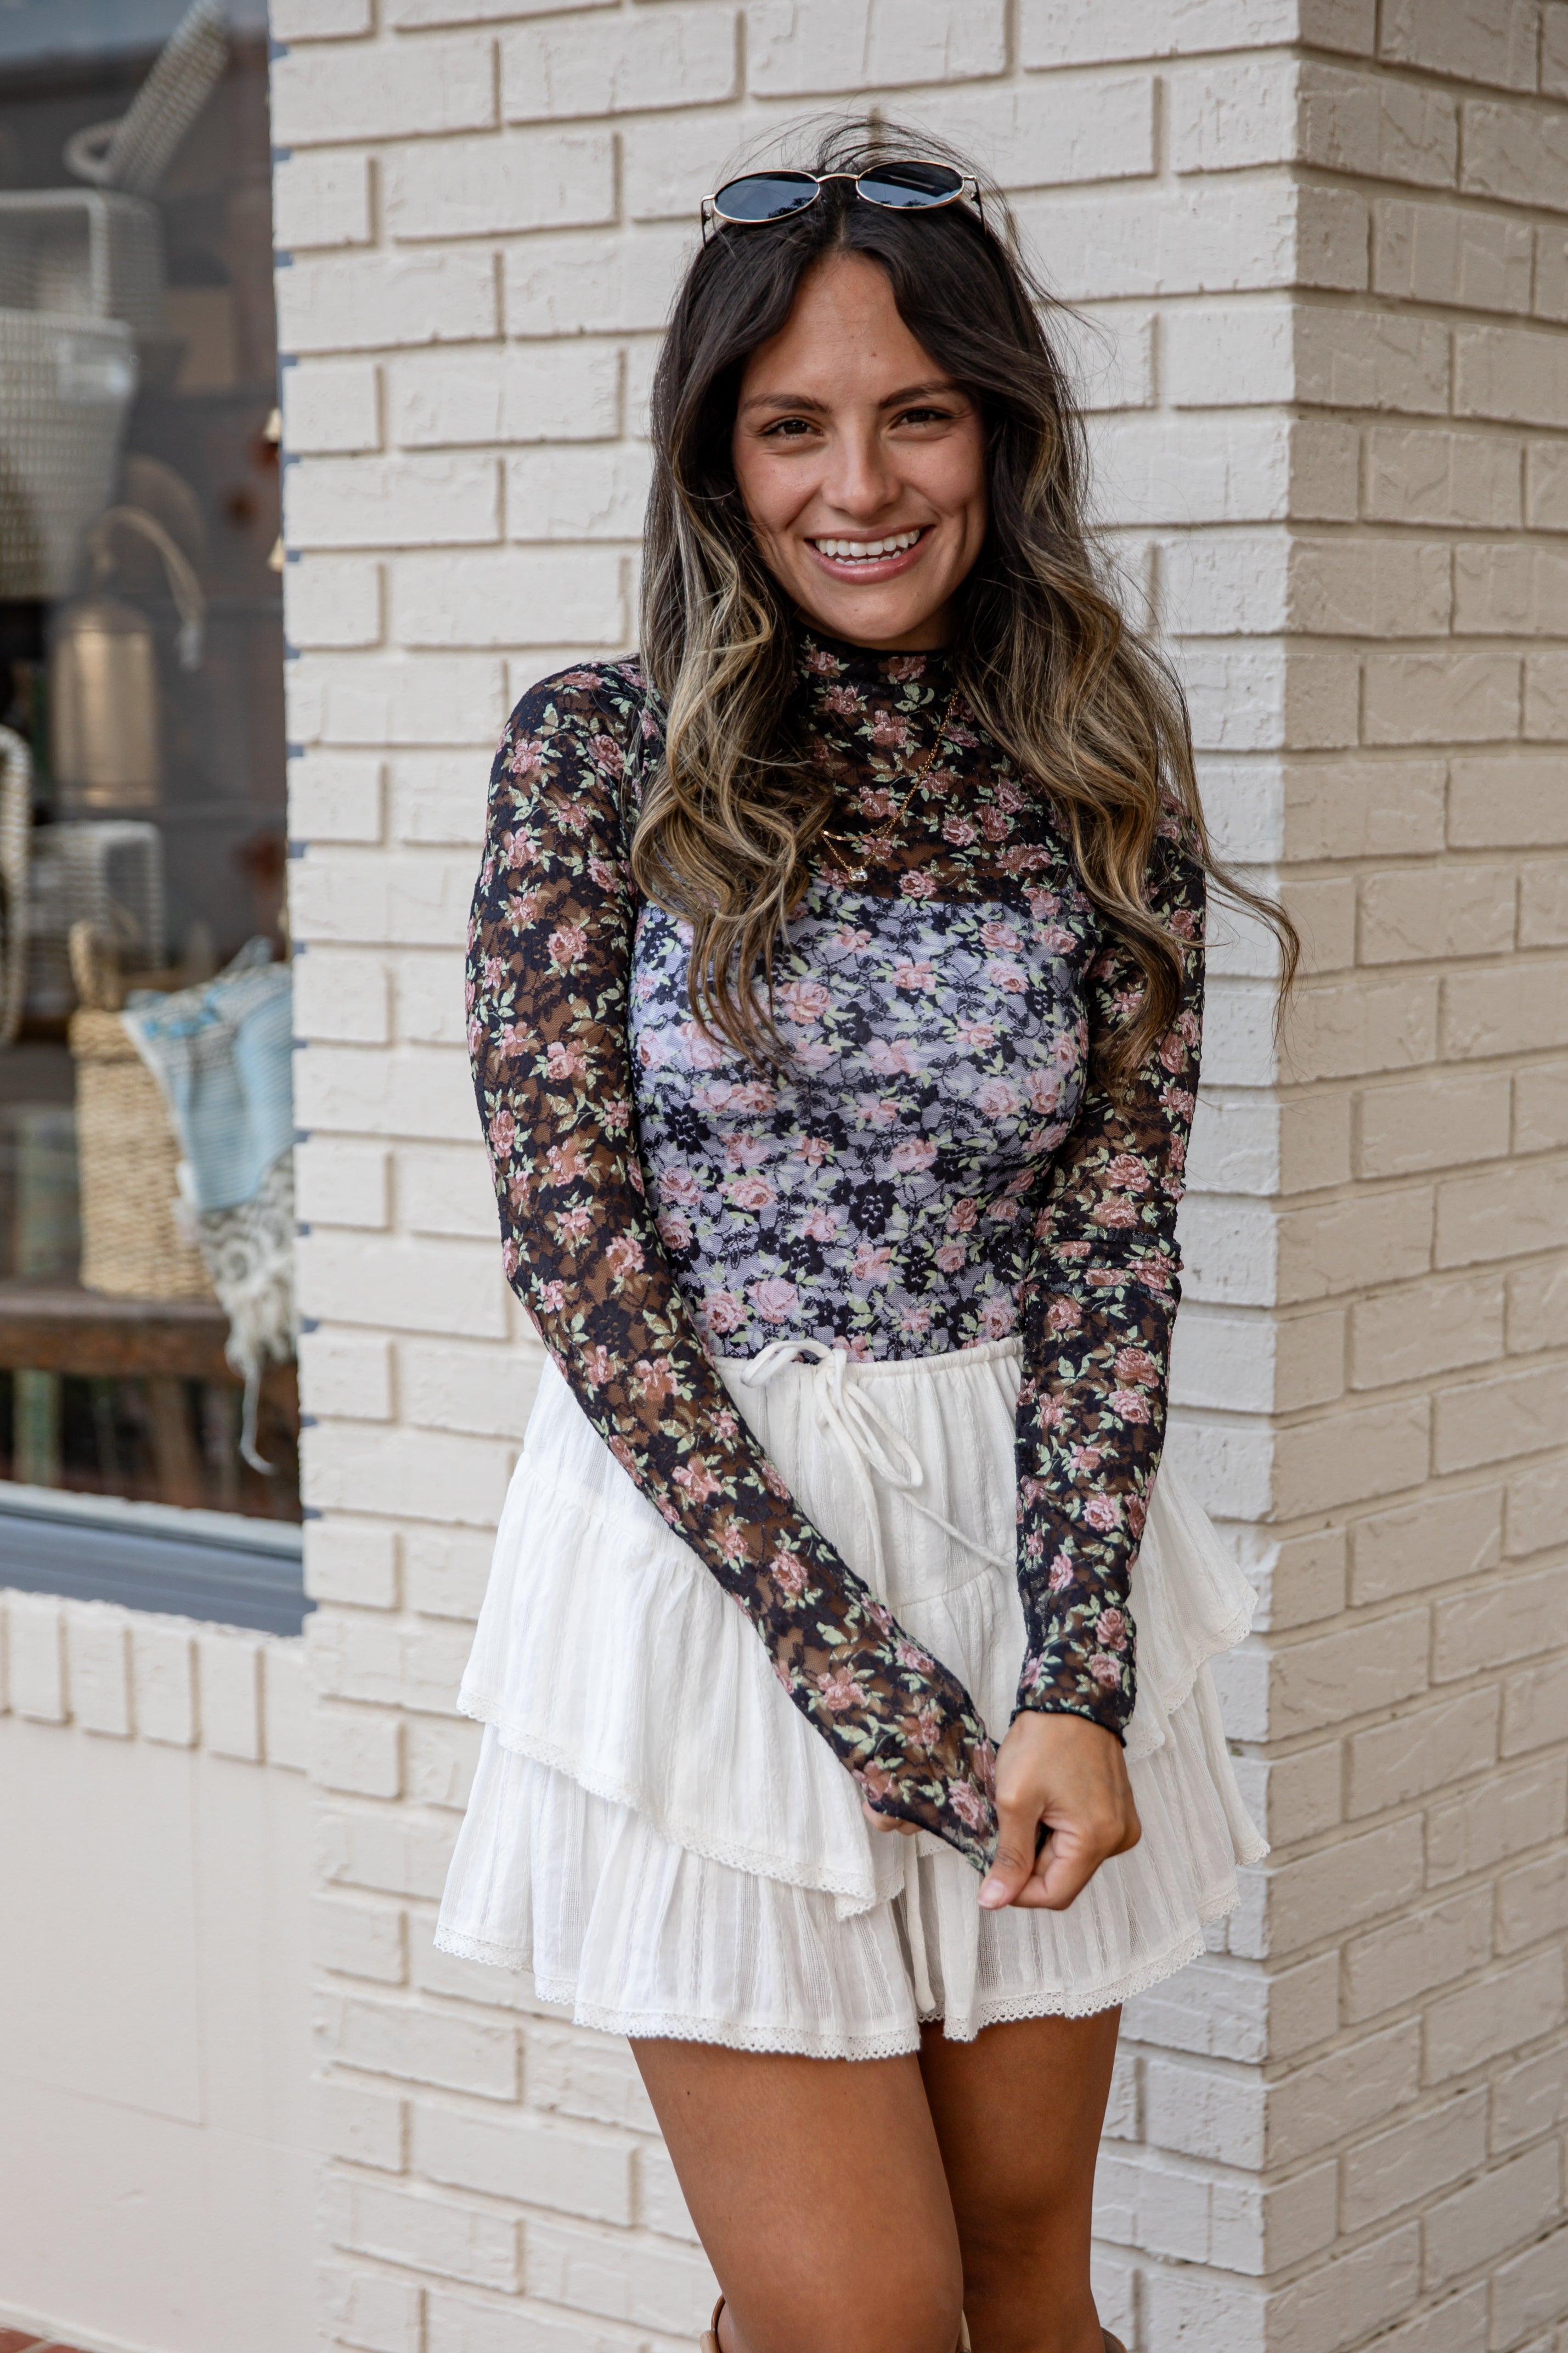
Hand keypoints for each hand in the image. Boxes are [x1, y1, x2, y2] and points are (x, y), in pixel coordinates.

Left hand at [977, 1711, 1139, 1911]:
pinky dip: (1058, 1833)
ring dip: (1042, 1846)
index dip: (1017, 1891)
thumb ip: (1009, 1857)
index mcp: (1097, 1839)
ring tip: (1028, 1811)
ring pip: (1071, 1860)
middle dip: (1029, 1863)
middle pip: (1063, 1879)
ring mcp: (1121, 1825)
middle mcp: (1118, 1838)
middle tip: (1007, 1827)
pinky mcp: (1118, 1813)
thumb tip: (993, 1902)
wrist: (1072, 1697)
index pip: (1053, 1895)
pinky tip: (1045, 1805)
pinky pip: (1083, 1841)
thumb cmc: (1044, 1739)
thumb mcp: (1015, 1799)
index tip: (992, 1870)